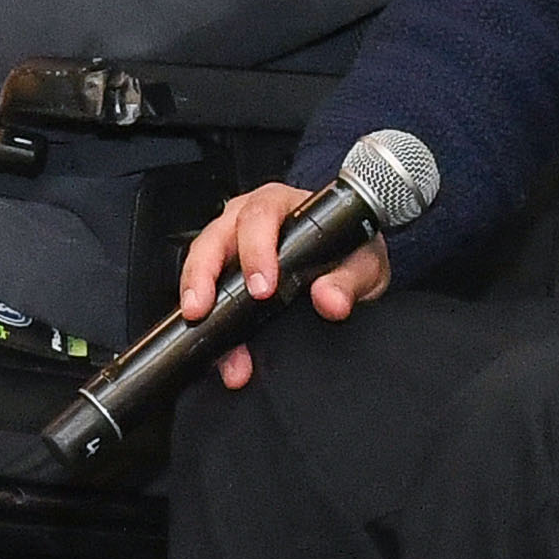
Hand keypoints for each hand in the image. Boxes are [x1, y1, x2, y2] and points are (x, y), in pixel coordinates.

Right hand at [175, 179, 389, 389]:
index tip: (262, 290)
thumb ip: (349, 281)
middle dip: (204, 275)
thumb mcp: (361, 262)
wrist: (348, 263)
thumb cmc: (348, 249)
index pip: (259, 218)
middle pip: (214, 238)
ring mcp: (231, 244)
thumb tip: (330, 300)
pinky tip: (220, 354)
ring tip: (202, 329)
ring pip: (202, 264)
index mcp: (280, 205)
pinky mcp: (224, 273)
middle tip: (203, 308)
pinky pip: (207, 293)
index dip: (255, 252)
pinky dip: (211, 323)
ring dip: (197, 298)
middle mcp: (247, 219)